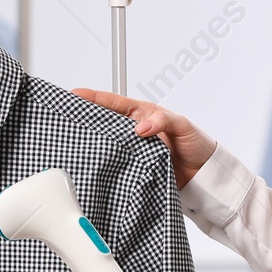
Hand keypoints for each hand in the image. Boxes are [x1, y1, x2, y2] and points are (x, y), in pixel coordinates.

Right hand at [71, 88, 216, 189]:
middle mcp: (134, 131)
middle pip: (104, 122)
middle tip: (66, 117)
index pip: (113, 102)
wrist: (205, 176)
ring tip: (72, 139)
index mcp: (142, 114)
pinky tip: (93, 162)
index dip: (93, 98)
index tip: (75, 94)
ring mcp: (133, 150)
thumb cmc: (196, 144)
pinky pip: (116, 164)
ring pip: (107, 144)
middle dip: (85, 119)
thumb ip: (162, 121)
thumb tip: (140, 127)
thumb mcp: (182, 125)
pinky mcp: (135, 169)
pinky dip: (106, 163)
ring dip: (93, 142)